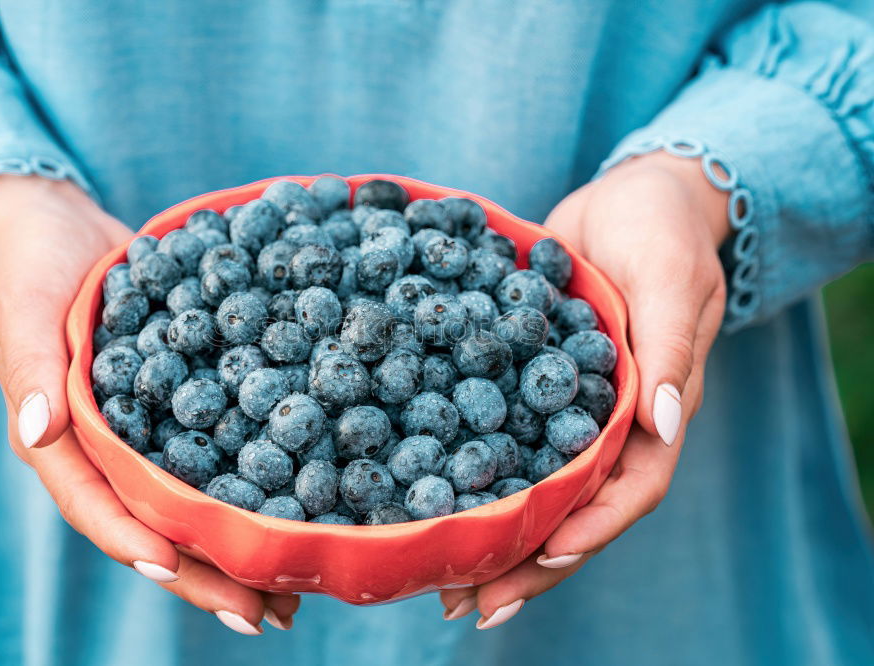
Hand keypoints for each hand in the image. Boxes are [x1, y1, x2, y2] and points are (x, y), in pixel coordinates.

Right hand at [0, 176, 297, 633]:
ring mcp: (149, 434)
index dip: (132, 540)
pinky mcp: (183, 408)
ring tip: (295, 591)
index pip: (96, 506)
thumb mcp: (24, 308)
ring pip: (193, 504)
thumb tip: (39, 431)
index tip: (175, 568)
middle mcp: (108, 451)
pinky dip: (253, 485)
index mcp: (61, 441)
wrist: (65, 230)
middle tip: (263, 614)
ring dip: (237, 548)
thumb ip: (30, 369)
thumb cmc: (33, 267)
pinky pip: (219, 454)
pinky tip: (302, 504)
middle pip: (155, 525)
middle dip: (204, 573)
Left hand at [439, 152, 729, 627]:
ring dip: (495, 534)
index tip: (545, 553)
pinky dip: (468, 470)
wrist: (632, 195)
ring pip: (533, 485)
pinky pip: (499, 434)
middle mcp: (610, 423)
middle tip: (473, 605)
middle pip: (574, 507)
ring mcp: (567, 407)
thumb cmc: (663, 229)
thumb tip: (667, 425)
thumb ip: (672, 349)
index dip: (593, 526)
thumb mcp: (672, 278)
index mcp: (657, 409)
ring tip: (441, 581)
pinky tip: (420, 493)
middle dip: (529, 559)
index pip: (632, 486)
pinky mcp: (528, 382)